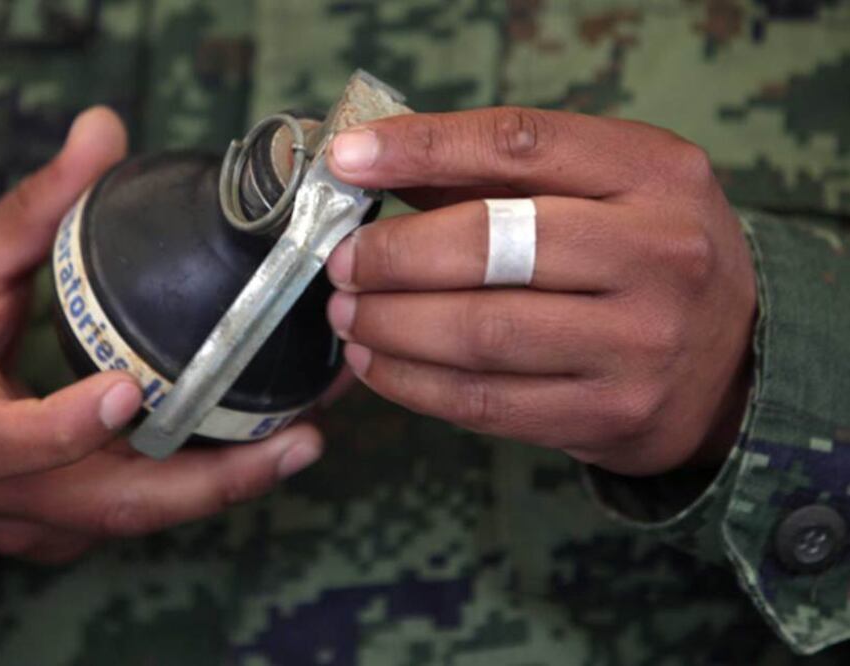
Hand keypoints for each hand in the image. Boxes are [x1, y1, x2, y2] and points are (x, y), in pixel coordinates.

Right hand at [0, 107, 322, 562]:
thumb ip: (38, 205)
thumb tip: (104, 130)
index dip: (65, 429)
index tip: (130, 391)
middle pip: (96, 505)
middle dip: (205, 483)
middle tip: (296, 442)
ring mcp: (15, 520)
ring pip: (123, 521)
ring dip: (217, 489)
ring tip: (299, 443)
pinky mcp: (47, 528)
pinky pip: (123, 518)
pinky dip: (189, 490)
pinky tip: (251, 452)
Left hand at [323, 108, 755, 475]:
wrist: (735, 363)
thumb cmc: (644, 256)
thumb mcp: (607, 187)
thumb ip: (500, 174)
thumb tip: (375, 167)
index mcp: (654, 173)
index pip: (518, 144)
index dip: (421, 148)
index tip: (348, 160)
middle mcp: (658, 253)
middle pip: (491, 244)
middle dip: (393, 256)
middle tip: (341, 263)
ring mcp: (639, 343)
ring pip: (480, 333)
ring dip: (391, 325)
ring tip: (347, 315)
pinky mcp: (610, 414)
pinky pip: (485, 402)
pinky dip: (414, 384)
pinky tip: (376, 364)